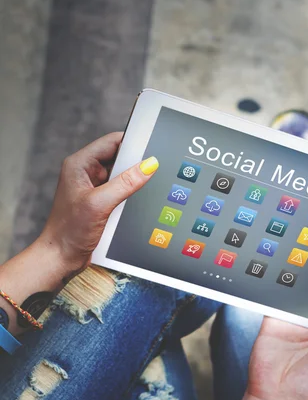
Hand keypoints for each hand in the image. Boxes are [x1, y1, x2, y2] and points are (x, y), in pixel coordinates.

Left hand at [39, 132, 158, 272]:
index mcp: (79, 164)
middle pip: (120, 158)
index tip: (153, 148)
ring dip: (134, 182)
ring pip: (122, 176)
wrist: (61, 257)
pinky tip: (136, 202)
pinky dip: (131, 195)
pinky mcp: (101, 202)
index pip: (112, 142)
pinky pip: (122, 192)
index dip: (133, 143)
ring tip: (143, 189)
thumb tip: (149, 165)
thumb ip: (126, 183)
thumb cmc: (70, 231)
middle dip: (136, 165)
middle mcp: (86, 173)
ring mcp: (94, 188)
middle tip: (154, 171)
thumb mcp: (101, 203)